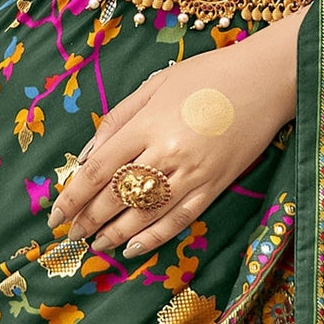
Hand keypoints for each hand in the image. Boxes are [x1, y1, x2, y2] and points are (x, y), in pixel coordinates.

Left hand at [50, 8, 305, 259]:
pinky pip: (180, 219)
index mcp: (148, 124)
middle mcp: (167, 153)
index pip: (98, 170)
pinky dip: (154, 237)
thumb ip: (118, 118)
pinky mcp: (215, 186)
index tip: (55, 214)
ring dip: (114, 234)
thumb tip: (87, 155)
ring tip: (95, 246)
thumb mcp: (156, 83)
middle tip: (69, 235)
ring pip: (145, 214)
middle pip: (117, 197)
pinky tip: (133, 248)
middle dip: (88, 220)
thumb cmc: (208, 74)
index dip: (73, 197)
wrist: (267, 79)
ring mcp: (193, 173)